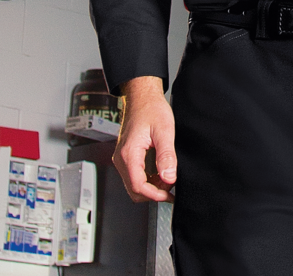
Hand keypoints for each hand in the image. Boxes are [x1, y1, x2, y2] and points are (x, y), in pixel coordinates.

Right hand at [114, 76, 176, 202]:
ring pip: (134, 185)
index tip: (169, 195)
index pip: (138, 187)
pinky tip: (161, 172)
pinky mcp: (127, 156)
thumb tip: (169, 178)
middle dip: (153, 193)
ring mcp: (122, 158)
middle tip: (171, 187)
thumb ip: (167, 156)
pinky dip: (148, 180)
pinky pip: (135, 176)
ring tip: (168, 177)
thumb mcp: (164, 131)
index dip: (155, 195)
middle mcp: (122, 158)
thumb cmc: (151, 109)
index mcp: (129, 154)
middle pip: (134, 190)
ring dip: (151, 187)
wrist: (142, 97)